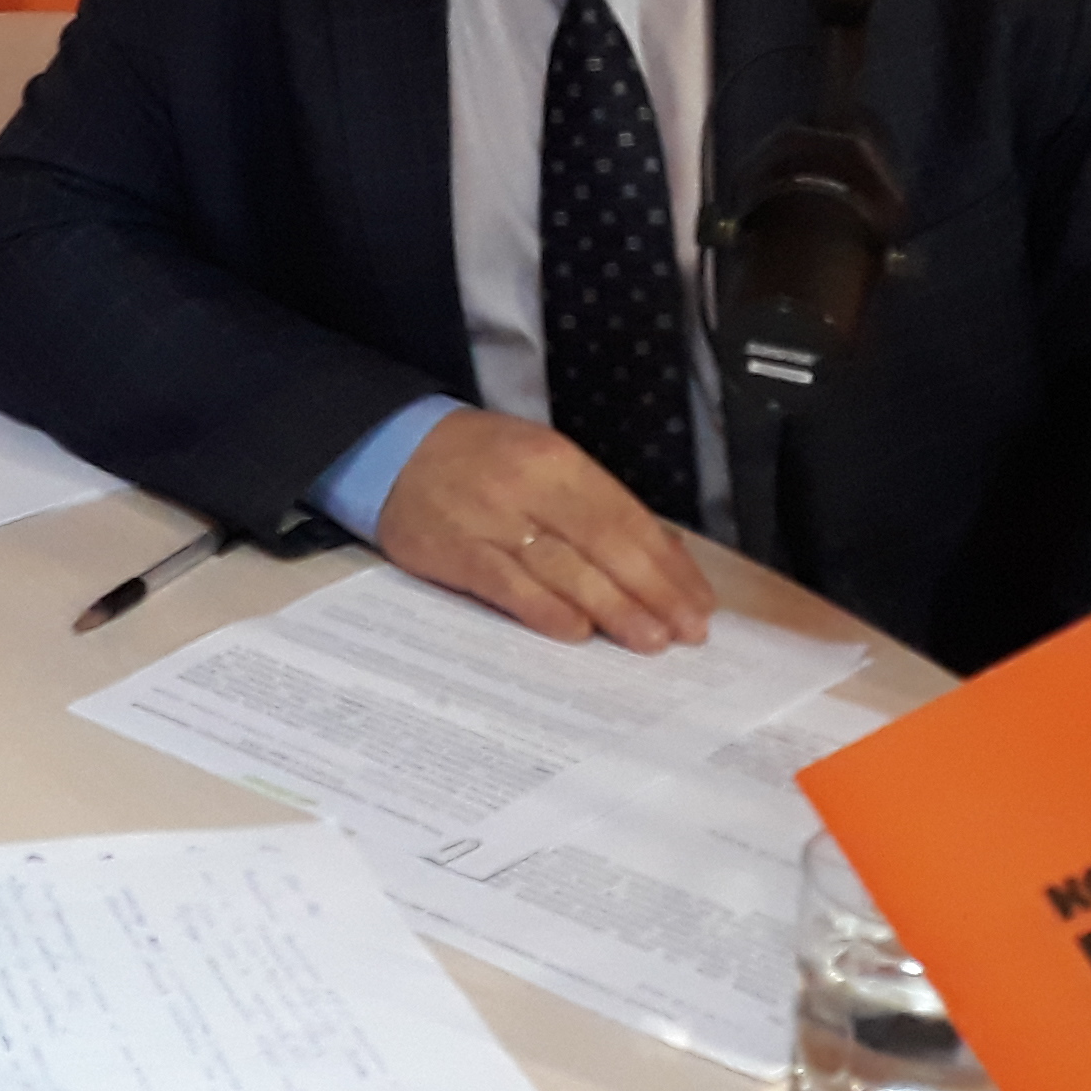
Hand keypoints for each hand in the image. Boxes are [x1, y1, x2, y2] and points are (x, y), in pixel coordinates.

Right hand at [376, 408, 715, 650]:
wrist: (390, 448)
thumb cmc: (479, 462)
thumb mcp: (541, 463)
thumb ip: (595, 508)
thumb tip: (662, 558)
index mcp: (557, 459)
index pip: (626, 516)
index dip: (667, 564)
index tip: (699, 603)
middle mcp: (528, 484)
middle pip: (603, 542)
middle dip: (652, 590)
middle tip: (687, 632)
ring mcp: (489, 517)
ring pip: (562, 566)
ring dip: (612, 606)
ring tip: (649, 641)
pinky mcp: (454, 549)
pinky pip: (505, 582)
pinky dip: (542, 608)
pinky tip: (575, 632)